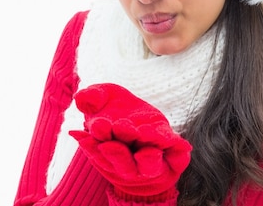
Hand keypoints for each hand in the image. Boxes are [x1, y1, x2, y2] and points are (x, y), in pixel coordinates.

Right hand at [68, 83, 191, 197]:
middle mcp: (128, 158)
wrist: (138, 117)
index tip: (98, 126)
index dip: (97, 140)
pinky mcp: (171, 154)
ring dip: (146, 156)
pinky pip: (175, 159)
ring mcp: (150, 158)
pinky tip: (181, 144)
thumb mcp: (102, 96)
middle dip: (119, 151)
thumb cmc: (114, 108)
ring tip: (145, 137)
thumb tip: (81, 98)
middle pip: (123, 162)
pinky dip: (177, 153)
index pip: (99, 149)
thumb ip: (90, 97)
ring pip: (148, 165)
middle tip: (119, 130)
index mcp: (107, 147)